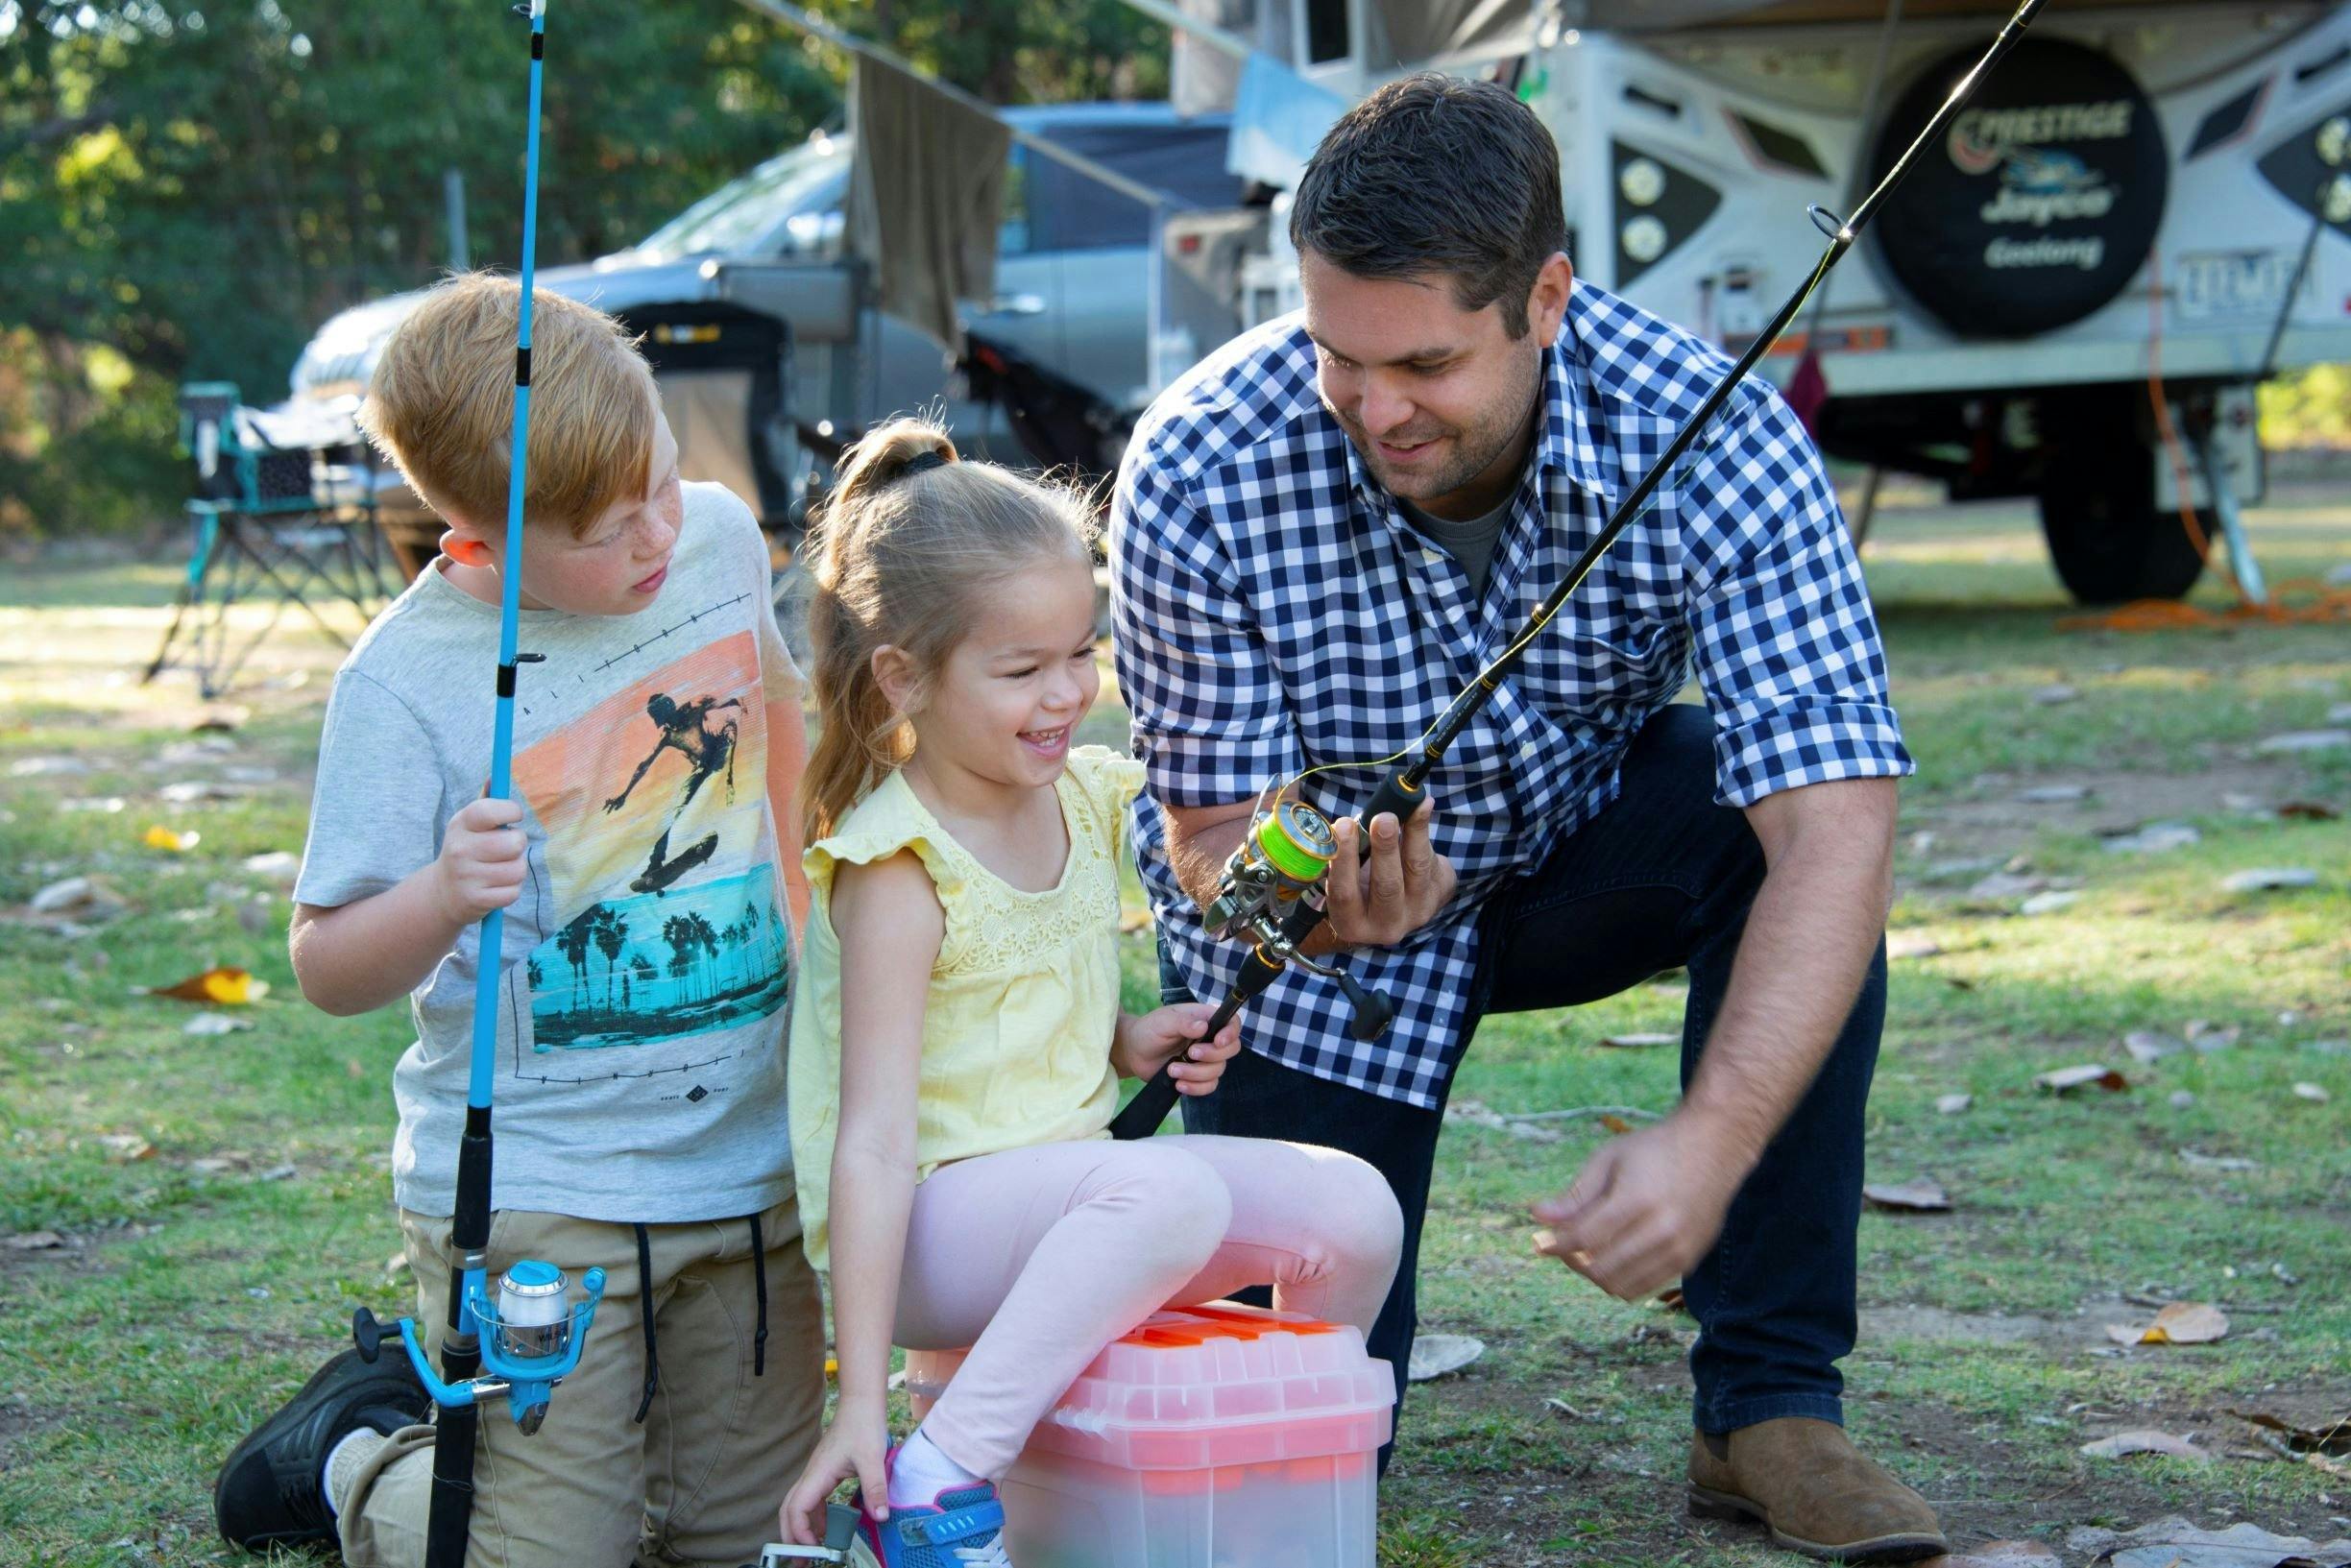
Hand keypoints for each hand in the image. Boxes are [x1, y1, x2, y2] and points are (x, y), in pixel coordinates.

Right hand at [431, 797, 526, 925]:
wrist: (443, 891)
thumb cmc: (467, 849)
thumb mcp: (469, 825)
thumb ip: (486, 803)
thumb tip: (495, 776)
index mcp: (461, 824)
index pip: (490, 811)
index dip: (511, 811)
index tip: (515, 816)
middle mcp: (460, 849)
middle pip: (515, 843)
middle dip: (518, 845)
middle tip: (506, 848)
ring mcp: (466, 876)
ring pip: (518, 869)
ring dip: (516, 869)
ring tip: (501, 868)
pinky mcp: (476, 900)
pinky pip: (513, 892)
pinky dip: (511, 890)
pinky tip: (497, 886)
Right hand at [779, 1398, 890, 1544]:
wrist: (861, 1403)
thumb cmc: (864, 1426)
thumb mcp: (872, 1459)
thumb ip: (875, 1488)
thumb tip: (880, 1517)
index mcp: (818, 1473)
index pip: (796, 1507)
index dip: (800, 1530)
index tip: (815, 1547)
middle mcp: (812, 1475)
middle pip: (788, 1510)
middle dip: (791, 1536)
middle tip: (801, 1560)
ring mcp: (816, 1474)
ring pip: (798, 1505)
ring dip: (802, 1528)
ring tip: (813, 1551)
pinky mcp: (824, 1472)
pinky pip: (812, 1500)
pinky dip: (815, 1517)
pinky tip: (827, 1528)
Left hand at [1116, 1003, 1242, 1094]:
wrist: (1134, 1052)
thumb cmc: (1149, 1030)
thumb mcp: (1163, 1021)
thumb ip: (1183, 1022)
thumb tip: (1203, 1027)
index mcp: (1205, 1019)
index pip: (1232, 1022)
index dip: (1231, 1032)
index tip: (1218, 1041)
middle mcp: (1210, 1039)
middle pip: (1231, 1049)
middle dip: (1212, 1055)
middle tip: (1190, 1053)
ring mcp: (1205, 1059)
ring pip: (1218, 1070)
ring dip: (1196, 1073)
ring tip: (1172, 1069)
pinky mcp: (1198, 1077)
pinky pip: (1209, 1086)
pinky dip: (1195, 1088)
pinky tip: (1179, 1084)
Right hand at [1322, 799, 1456, 948]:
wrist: (1399, 899)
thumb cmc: (1361, 881)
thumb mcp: (1348, 874)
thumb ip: (1347, 852)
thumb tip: (1355, 820)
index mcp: (1352, 923)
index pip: (1344, 894)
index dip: (1344, 859)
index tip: (1344, 825)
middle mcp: (1386, 926)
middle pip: (1387, 886)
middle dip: (1385, 849)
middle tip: (1383, 818)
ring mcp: (1417, 913)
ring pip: (1417, 869)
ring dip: (1413, 833)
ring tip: (1411, 805)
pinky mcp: (1439, 895)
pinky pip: (1431, 860)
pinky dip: (1423, 830)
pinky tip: (1422, 807)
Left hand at [1529, 1111, 1753, 1301]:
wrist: (1714, 1148)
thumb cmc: (1655, 1149)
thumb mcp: (1609, 1159)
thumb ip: (1576, 1193)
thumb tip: (1538, 1216)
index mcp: (1637, 1200)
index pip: (1585, 1238)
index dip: (1555, 1244)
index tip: (1539, 1242)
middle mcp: (1661, 1230)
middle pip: (1600, 1268)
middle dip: (1572, 1262)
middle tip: (1562, 1246)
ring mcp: (1679, 1249)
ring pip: (1621, 1286)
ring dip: (1594, 1274)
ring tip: (1585, 1252)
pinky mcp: (1689, 1261)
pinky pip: (1644, 1288)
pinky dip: (1620, 1280)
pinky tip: (1611, 1257)